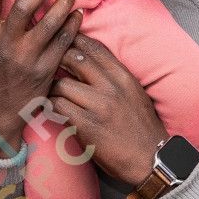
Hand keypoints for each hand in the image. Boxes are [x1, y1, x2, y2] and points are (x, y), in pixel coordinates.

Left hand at [48, 33, 167, 183]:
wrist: (150, 159)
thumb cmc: (140, 127)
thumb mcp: (134, 93)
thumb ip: (114, 76)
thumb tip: (89, 60)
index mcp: (123, 76)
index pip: (93, 47)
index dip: (74, 40)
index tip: (62, 43)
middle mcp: (111, 87)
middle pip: (73, 58)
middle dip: (57, 60)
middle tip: (48, 68)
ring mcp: (99, 106)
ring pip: (61, 84)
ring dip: (52, 89)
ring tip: (51, 95)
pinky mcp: (86, 125)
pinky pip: (58, 106)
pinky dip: (51, 108)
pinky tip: (53, 111)